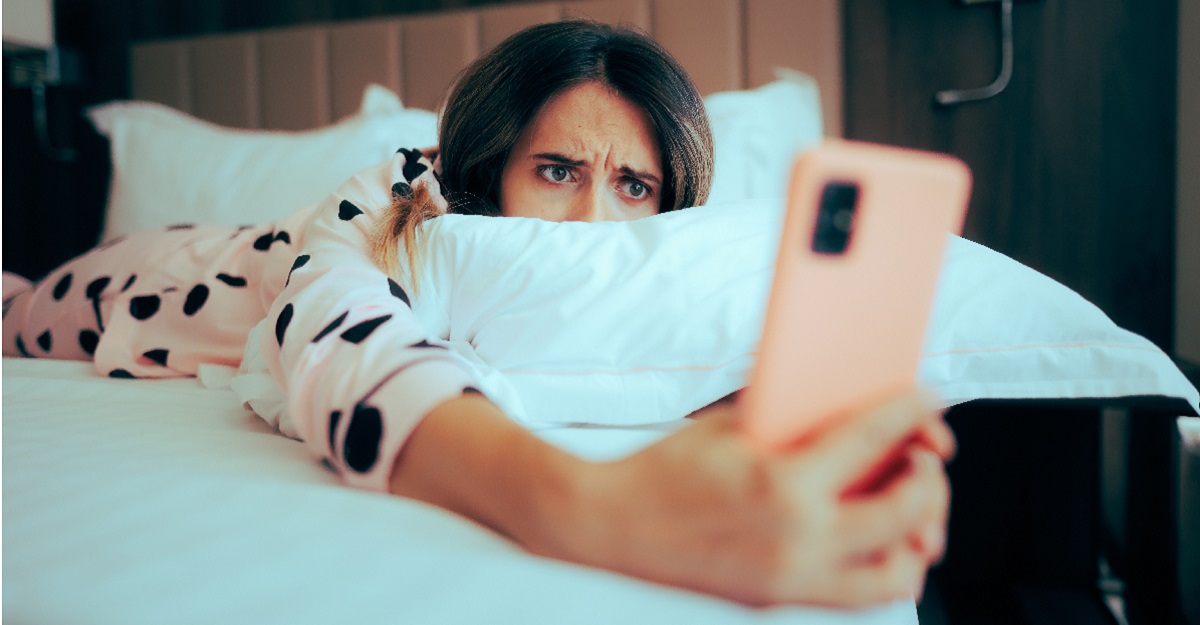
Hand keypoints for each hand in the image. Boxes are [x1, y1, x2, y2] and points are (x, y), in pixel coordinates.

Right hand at [551, 389, 949, 607]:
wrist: (609, 526)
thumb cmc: (662, 469)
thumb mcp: (731, 426)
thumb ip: (795, 422)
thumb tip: (849, 408)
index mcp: (783, 484)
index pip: (874, 440)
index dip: (912, 411)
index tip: (927, 399)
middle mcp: (797, 540)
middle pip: (906, 516)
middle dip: (930, 480)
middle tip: (924, 456)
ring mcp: (791, 581)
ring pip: (895, 575)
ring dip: (915, 537)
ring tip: (907, 506)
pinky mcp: (780, 601)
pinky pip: (857, 594)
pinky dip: (878, 564)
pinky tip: (869, 535)